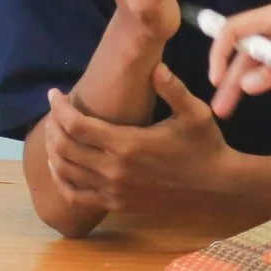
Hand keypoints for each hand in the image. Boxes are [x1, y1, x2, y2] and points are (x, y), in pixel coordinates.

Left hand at [36, 66, 237, 211]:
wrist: (216, 187)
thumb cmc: (205, 146)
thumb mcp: (195, 113)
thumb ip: (173, 88)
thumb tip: (156, 66)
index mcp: (129, 144)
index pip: (77, 126)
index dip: (59, 108)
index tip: (54, 94)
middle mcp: (115, 170)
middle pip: (65, 147)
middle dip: (53, 126)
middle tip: (54, 111)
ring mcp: (114, 190)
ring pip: (66, 171)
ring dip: (53, 150)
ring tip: (54, 132)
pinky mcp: (117, 204)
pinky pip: (76, 196)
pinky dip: (61, 180)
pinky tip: (60, 165)